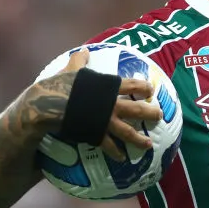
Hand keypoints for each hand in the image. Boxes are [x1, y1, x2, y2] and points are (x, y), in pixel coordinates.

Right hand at [28, 48, 162, 160]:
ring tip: (149, 145)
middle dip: (150, 113)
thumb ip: (80, 61)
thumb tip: (83, 50)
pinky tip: (122, 158)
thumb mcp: (72, 69)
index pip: (132, 86)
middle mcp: (111, 105)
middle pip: (137, 109)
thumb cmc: (62, 85)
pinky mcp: (95, 134)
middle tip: (159, 116)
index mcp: (108, 87)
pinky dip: (115, 152)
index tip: (151, 90)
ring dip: (139, 139)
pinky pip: (108, 145)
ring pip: (127, 131)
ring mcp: (105, 121)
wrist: (49, 105)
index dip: (144, 88)